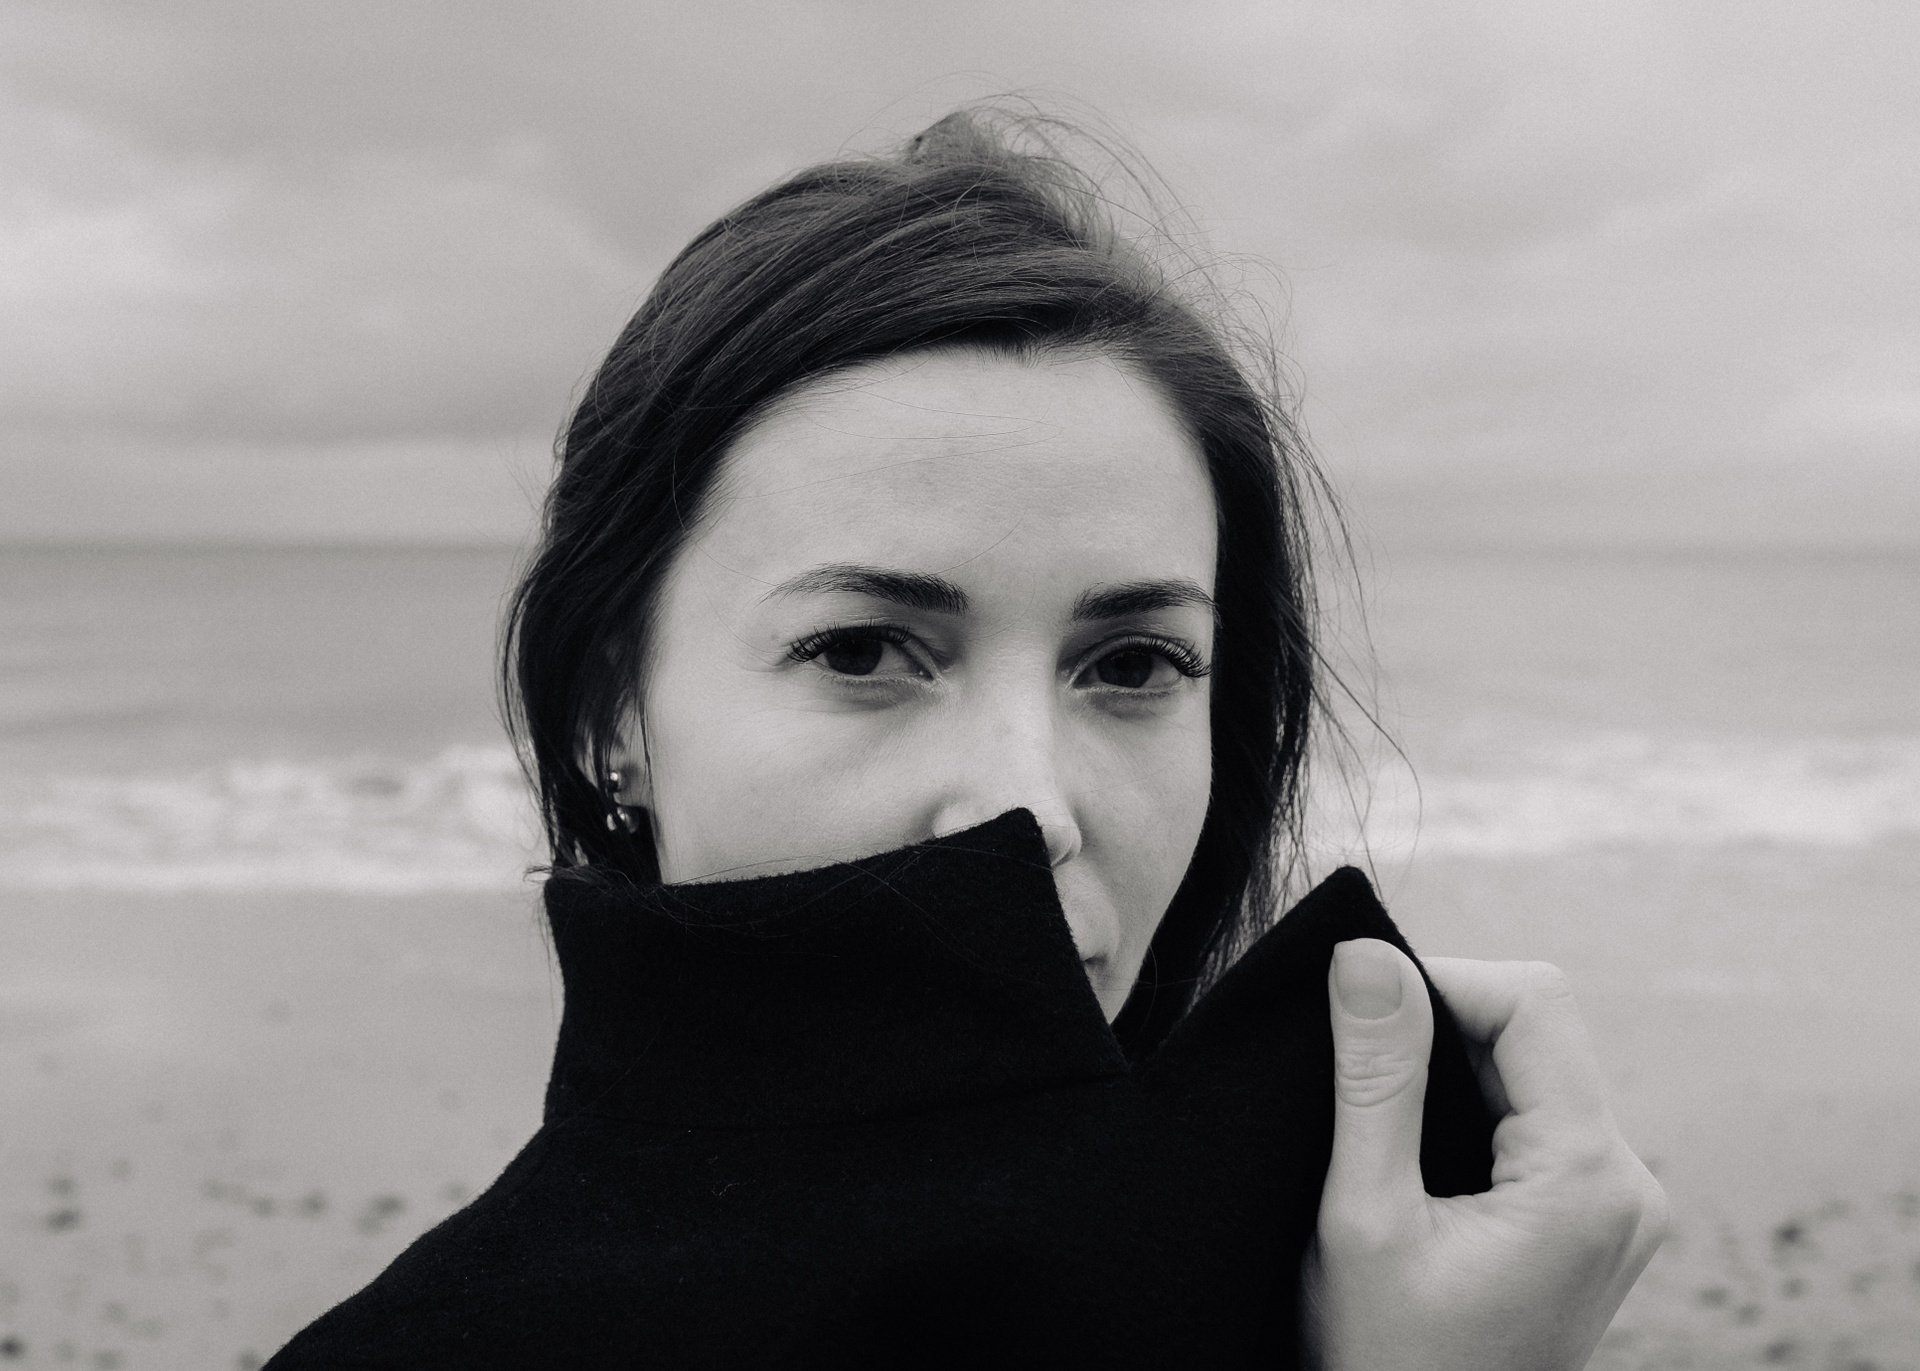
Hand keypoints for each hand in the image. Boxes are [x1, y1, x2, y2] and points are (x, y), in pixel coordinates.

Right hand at [1300, 939, 1668, 1370]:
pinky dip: (1469, 1111)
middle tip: (1352, 1074)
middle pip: (1536, 1030)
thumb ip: (1374, 1078)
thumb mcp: (1364, 1214)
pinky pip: (1537, 1120)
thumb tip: (1367, 954)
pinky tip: (1412, 1154)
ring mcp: (1619, 1209)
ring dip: (1449, 1070)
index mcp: (1591, 1179)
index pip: (1532, 999)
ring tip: (1378, 1121)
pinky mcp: (1595, 1224)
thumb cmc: (1385, 1362)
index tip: (1354, 1012)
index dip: (1439, 980)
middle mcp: (1630, 1187)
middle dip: (1438, 1026)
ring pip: (1533, 1071)